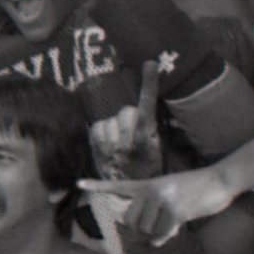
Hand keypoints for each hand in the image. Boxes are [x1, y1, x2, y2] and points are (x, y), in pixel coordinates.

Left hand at [83, 163, 235, 240]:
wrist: (220, 179)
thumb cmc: (197, 187)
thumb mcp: (172, 189)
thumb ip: (155, 204)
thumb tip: (148, 234)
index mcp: (149, 184)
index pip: (118, 185)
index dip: (98, 186)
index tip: (78, 183)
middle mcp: (153, 191)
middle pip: (131, 220)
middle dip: (142, 229)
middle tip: (160, 223)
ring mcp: (164, 201)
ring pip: (146, 229)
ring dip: (158, 233)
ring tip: (172, 221)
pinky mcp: (177, 211)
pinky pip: (162, 233)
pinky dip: (164, 237)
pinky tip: (172, 231)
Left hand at [89, 61, 164, 181]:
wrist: (130, 190)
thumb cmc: (148, 165)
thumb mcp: (157, 146)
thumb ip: (150, 126)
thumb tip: (144, 104)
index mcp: (147, 139)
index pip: (147, 107)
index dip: (149, 84)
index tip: (150, 63)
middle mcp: (127, 142)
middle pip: (125, 111)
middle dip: (129, 116)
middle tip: (133, 130)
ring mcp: (111, 148)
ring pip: (110, 120)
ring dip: (115, 125)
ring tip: (120, 138)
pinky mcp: (98, 152)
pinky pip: (96, 128)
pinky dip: (102, 131)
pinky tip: (108, 140)